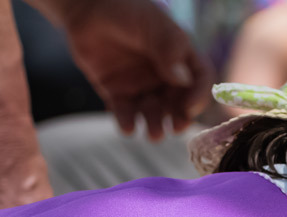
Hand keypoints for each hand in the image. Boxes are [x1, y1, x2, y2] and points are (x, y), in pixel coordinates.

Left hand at [62, 0, 211, 139]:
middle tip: (175, 127)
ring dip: (154, 125)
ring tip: (152, 134)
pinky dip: (126, 122)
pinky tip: (127, 127)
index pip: (199, 80)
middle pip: (178, 102)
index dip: (198, 95)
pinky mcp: (115, 91)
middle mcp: (163, 74)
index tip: (189, 107)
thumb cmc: (126, 9)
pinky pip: (124, 111)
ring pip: (153, 112)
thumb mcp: (153, 25)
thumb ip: (169, 50)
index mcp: (179, 57)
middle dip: (178, 118)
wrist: (86, 7)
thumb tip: (183, 81)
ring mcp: (140, 84)